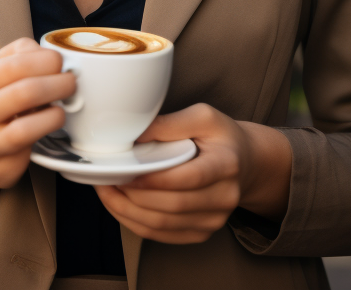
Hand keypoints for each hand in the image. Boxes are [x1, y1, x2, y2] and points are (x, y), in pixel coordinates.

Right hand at [0, 37, 75, 189]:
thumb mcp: (3, 66)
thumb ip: (23, 52)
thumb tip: (49, 54)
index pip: (12, 66)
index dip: (43, 61)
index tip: (60, 61)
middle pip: (22, 95)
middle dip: (56, 85)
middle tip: (71, 82)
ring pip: (23, 129)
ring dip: (54, 114)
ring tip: (64, 106)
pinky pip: (26, 152)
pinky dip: (44, 134)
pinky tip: (52, 123)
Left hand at [95, 103, 290, 244]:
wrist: (244, 162)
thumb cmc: (220, 136)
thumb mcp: (203, 116)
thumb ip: (170, 123)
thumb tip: (135, 134)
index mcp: (226, 164)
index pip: (190, 177)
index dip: (156, 178)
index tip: (129, 171)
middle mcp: (224, 198)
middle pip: (173, 205)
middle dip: (135, 195)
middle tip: (108, 179)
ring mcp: (214, 220)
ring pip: (164, 225)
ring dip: (129, 211)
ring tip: (107, 191)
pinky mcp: (201, 232)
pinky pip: (163, 235)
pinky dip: (136, 223)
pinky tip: (120, 206)